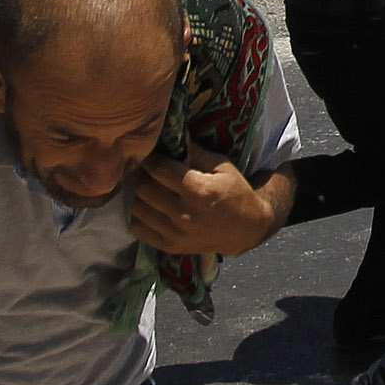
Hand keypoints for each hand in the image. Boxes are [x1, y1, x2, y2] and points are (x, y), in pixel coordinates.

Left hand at [130, 153, 281, 255]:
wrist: (246, 230)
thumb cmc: (236, 193)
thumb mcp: (223, 167)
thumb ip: (197, 153)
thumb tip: (174, 137)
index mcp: (198, 190)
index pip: (159, 169)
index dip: (151, 159)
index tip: (150, 155)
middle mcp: (184, 213)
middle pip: (144, 188)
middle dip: (142, 176)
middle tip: (146, 171)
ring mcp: (175, 233)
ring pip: (137, 208)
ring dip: (139, 195)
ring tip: (146, 188)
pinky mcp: (170, 246)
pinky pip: (139, 230)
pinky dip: (138, 217)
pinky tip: (148, 208)